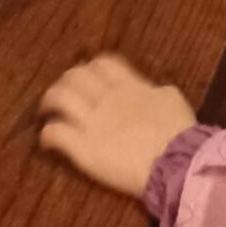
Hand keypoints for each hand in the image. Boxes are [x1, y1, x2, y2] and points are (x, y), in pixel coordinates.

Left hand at [38, 54, 195, 200]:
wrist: (175, 162)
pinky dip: (47, 135)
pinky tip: (47, 141)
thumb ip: (154, 92)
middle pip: (76, 76)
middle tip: (61, 94)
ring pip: (59, 98)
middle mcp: (106, 98)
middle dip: (65, 81)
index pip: (103, 64)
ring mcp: (93, 122)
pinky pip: (56, 134)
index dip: (90, 68)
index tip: (87, 78)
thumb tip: (151, 92)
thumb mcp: (171, 99)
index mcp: (129, 85)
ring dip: (49, 102)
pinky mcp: (83, 149)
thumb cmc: (180, 132)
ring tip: (46, 112)